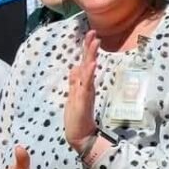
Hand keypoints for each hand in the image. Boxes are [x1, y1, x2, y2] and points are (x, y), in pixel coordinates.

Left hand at [65, 31, 98, 152]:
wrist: (80, 135)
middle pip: (88, 63)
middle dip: (90, 48)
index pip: (84, 63)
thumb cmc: (76, 117)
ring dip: (91, 56)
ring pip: (89, 70)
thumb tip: (75, 67)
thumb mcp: (73, 96)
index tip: (90, 35)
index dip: (86, 49)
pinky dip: (89, 74)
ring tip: (95, 43)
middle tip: (94, 33)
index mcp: (82, 84)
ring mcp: (86, 91)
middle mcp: (86, 85)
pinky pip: (87, 84)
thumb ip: (74, 82)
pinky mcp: (84, 99)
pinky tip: (91, 65)